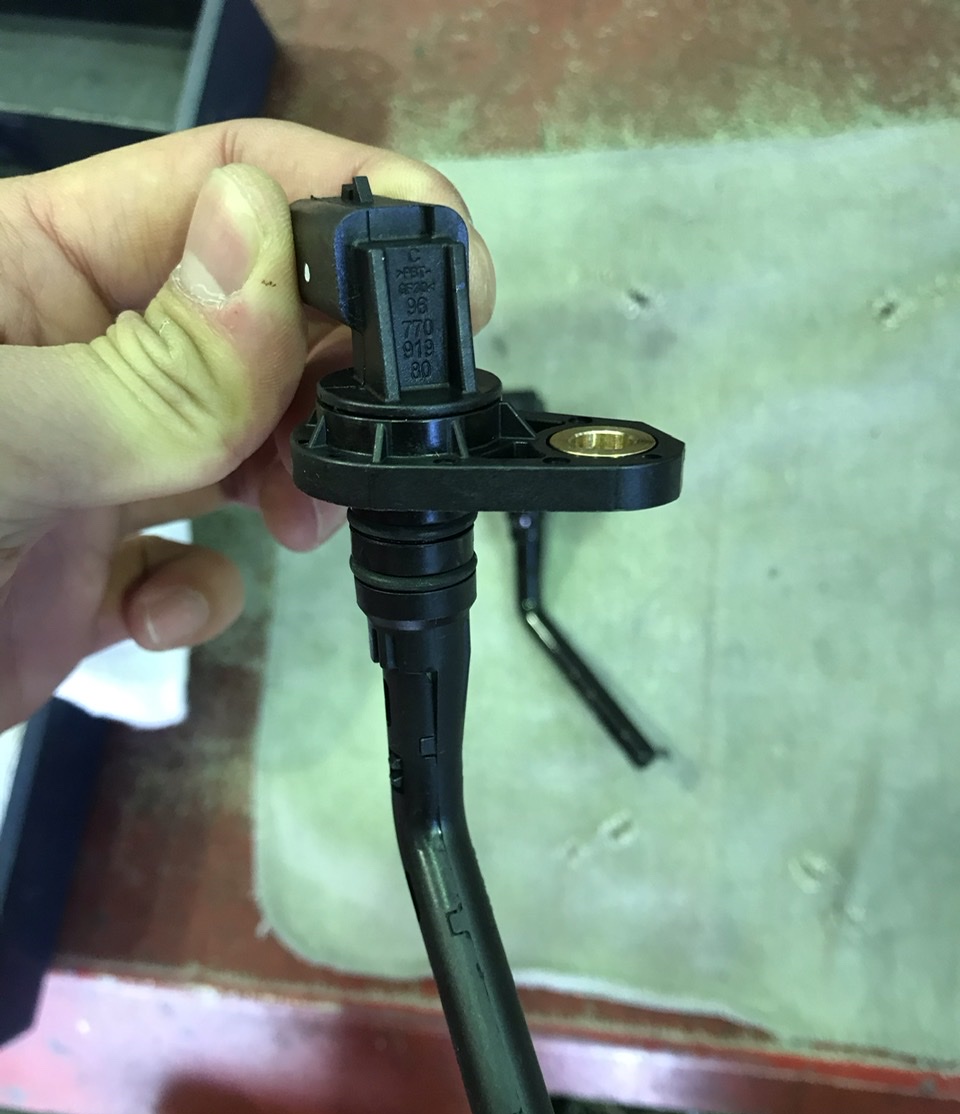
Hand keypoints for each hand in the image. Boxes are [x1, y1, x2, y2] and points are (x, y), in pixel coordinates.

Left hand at [0, 120, 494, 731]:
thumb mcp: (2, 437)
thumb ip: (149, 362)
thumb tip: (272, 240)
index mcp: (39, 262)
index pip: (222, 184)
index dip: (344, 205)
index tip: (450, 269)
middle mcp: (80, 347)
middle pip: (259, 315)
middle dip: (330, 370)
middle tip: (364, 437)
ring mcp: (95, 455)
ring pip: (247, 434)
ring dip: (290, 477)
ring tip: (292, 519)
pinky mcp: (96, 559)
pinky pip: (196, 552)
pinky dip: (204, 589)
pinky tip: (159, 608)